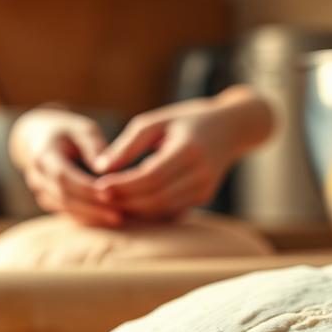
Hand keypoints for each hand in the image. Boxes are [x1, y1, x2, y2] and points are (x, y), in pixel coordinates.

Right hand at [9, 108, 120, 226]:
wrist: (38, 137)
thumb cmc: (67, 130)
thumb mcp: (82, 129)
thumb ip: (93, 145)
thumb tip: (104, 169)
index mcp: (44, 153)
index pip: (63, 176)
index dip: (86, 188)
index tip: (110, 194)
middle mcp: (38, 174)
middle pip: (63, 196)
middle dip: (91, 207)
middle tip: (119, 215)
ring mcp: (40, 189)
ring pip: (64, 208)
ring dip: (90, 216)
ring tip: (118, 219)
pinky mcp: (47, 198)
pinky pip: (65, 212)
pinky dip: (85, 217)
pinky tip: (106, 220)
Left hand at [92, 86, 274, 218]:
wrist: (232, 128)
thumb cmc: (187, 120)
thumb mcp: (156, 121)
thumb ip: (128, 144)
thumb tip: (100, 168)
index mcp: (189, 150)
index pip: (151, 176)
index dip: (124, 185)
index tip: (99, 186)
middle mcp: (201, 173)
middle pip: (157, 197)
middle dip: (126, 201)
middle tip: (99, 198)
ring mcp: (205, 188)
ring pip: (163, 208)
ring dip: (135, 210)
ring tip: (110, 203)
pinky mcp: (204, 197)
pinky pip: (171, 209)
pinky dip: (148, 210)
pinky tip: (129, 205)